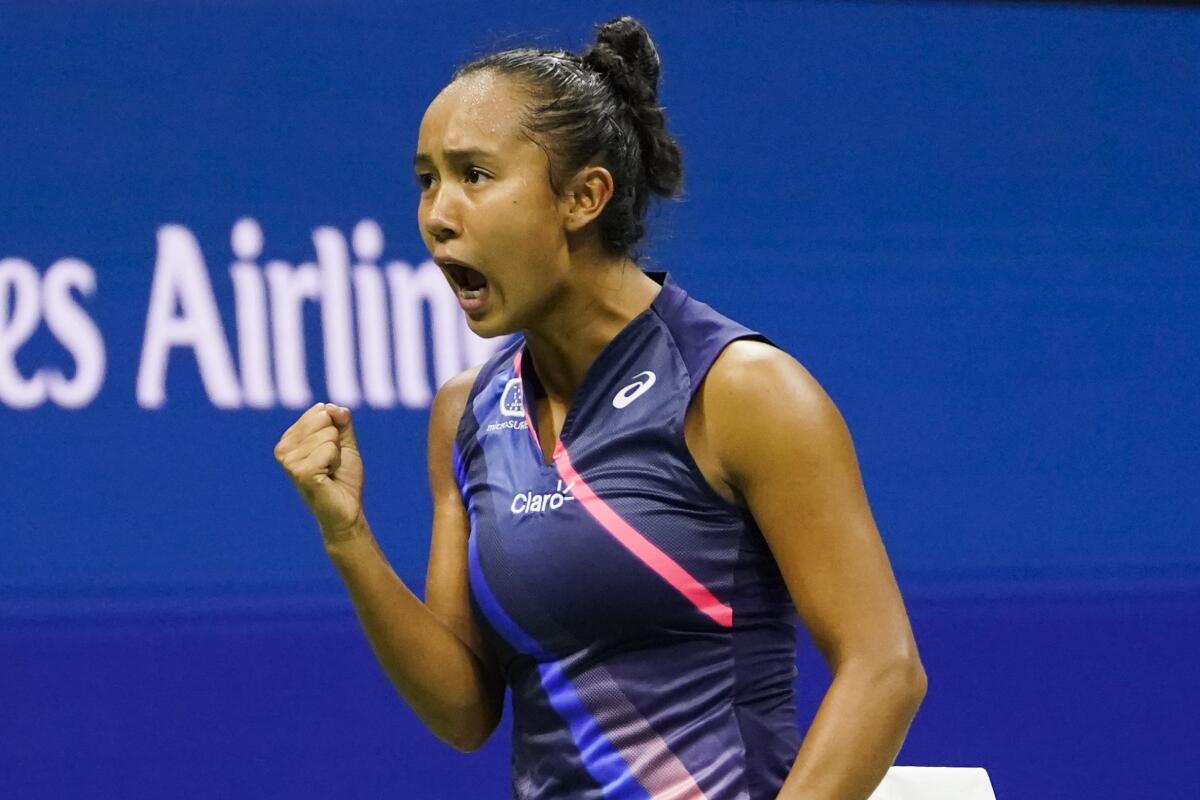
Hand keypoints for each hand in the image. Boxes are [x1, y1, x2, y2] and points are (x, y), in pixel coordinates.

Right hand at [274, 402, 364, 540]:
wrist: (347, 509)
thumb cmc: (343, 477)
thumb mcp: (345, 443)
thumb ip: (341, 421)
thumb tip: (331, 407)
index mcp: (290, 438)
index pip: (320, 411)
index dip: (336, 431)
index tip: (331, 453)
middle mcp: (284, 448)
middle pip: (324, 419)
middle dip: (337, 442)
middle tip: (331, 464)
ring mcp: (289, 461)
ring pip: (328, 435)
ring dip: (337, 454)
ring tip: (329, 472)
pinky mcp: (299, 472)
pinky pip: (329, 449)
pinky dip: (336, 462)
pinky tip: (327, 477)